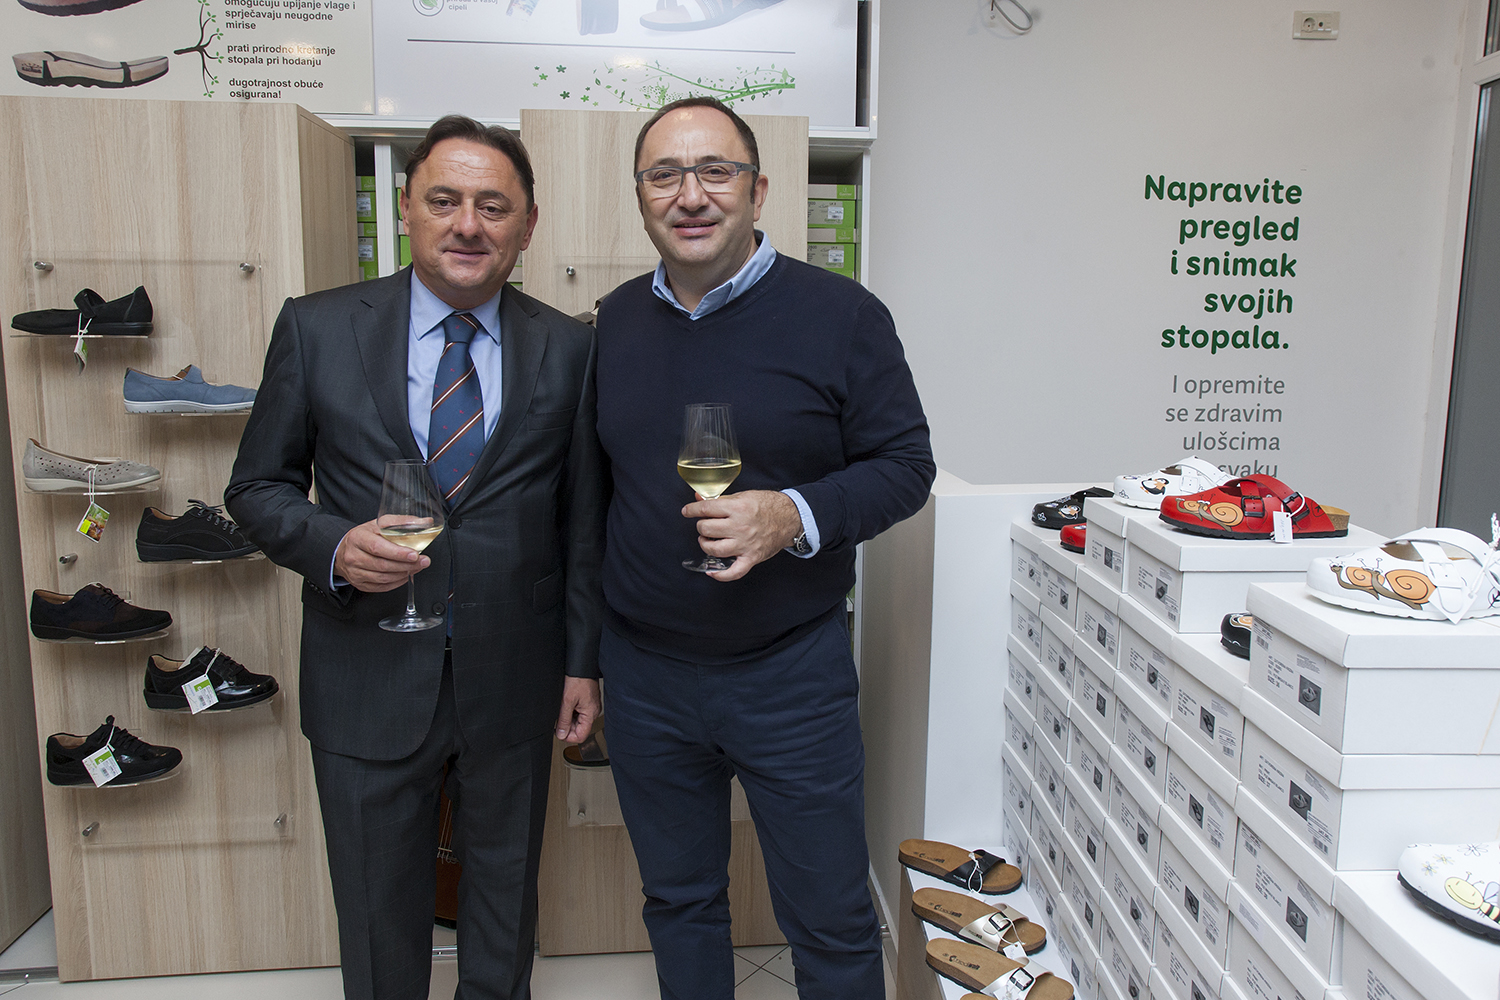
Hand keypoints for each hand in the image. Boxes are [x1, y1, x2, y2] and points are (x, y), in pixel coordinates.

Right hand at [333, 520, 430, 592]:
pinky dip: (397, 582)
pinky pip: (382, 586)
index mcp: (357, 538)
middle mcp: (353, 556)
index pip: (377, 547)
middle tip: (423, 561)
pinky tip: (406, 575)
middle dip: (406, 565)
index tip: (415, 554)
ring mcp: (355, 572)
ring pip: (383, 578)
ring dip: (404, 574)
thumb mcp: (379, 524)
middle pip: (382, 565)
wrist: (344, 550)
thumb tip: (426, 522)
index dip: (398, 553)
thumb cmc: (364, 536)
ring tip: (417, 567)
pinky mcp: (360, 584)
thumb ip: (402, 522)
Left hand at [555, 677, 600, 742]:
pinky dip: (571, 713)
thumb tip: (561, 734)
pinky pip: (579, 714)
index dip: (568, 737)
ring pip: (578, 722)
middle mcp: (593, 712)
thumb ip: (564, 720)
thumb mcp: (567, 701)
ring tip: (562, 709)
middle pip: (579, 729)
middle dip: (567, 727)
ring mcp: (591, 708)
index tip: (559, 732)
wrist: (581, 666)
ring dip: (568, 719)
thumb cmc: (578, 679)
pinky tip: (566, 706)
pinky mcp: (588, 703)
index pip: (581, 736)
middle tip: (558, 719)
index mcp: (590, 714)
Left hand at [683, 489, 801, 582]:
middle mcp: (740, 526)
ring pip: (714, 549)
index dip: (692, 510)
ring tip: (707, 541)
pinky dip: (720, 575)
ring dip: (705, 545)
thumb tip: (698, 497)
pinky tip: (711, 571)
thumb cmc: (768, 505)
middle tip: (705, 525)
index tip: (687, 511)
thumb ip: (720, 499)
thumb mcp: (743, 496)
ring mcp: (746, 544)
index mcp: (738, 507)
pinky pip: (734, 572)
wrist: (790, 517)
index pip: (706, 509)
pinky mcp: (752, 557)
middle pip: (706, 529)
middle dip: (701, 526)